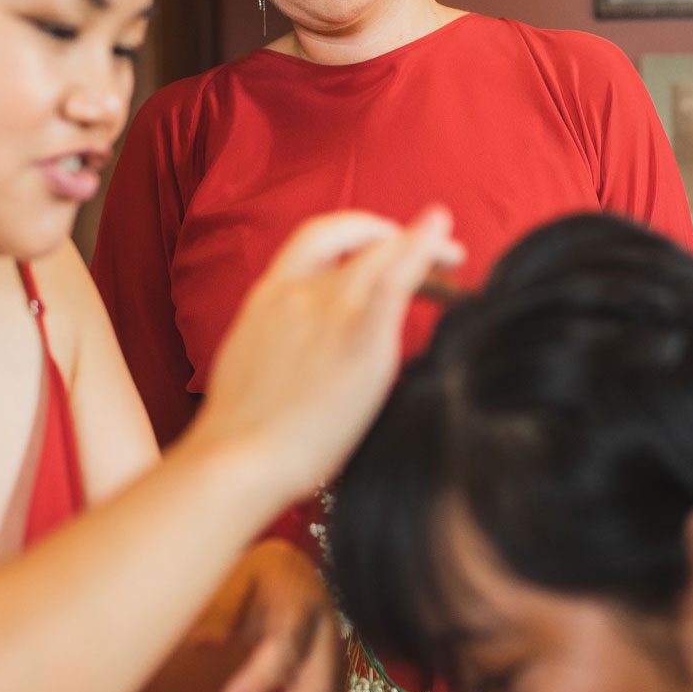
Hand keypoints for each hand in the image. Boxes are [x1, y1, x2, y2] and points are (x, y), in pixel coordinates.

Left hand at [187, 540, 346, 691]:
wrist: (285, 577)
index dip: (260, 680)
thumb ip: (217, 612)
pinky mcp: (337, 685)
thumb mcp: (231, 583)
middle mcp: (327, 631)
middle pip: (320, 682)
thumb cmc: (248, 583)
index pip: (287, 643)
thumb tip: (198, 642)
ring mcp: (336, 660)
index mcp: (299, 600)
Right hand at [193, 207, 461, 503]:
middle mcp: (301, 291)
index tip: (386, 244)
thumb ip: (278, 339)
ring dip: (426, 249)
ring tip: (455, 260)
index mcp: (270, 295)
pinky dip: (423, 251)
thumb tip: (300, 350)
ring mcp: (331, 310)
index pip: (319, 237)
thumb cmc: (240, 432)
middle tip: (439, 260)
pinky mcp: (362, 340)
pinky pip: (396, 281)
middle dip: (404, 241)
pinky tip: (446, 244)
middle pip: (363, 243)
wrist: (238, 459)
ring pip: (386, 254)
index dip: (359, 232)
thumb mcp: (249, 362)